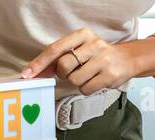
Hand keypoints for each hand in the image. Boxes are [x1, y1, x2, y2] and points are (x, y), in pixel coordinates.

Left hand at [22, 28, 138, 95]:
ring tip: (87, 75)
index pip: (55, 49)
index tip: (27, 73)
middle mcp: (93, 45)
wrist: (126, 59)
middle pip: (63, 66)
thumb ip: (59, 58)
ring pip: (74, 79)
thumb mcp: (80, 49)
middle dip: (63, 73)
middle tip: (71, 72)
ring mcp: (102, 60)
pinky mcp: (109, 76)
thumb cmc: (97, 56)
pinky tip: (94, 81)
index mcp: (82, 35)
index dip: (39, 63)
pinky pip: (85, 89)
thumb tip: (35, 71)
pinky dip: (86, 89)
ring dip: (76, 82)